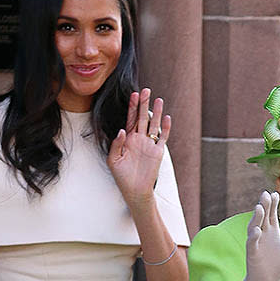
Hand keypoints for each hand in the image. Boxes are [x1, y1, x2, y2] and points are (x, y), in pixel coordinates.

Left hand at [106, 88, 170, 208]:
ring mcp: (149, 145)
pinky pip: (162, 138)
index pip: (130, 119)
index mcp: (128, 139)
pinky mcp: (157, 152)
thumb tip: (122, 130)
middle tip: (146, 90)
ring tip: (159, 99)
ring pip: (154, 125)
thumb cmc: (122, 177)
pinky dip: (165, 128)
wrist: (134, 190)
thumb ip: (117, 144)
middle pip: (143, 118)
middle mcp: (139, 139)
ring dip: (156, 112)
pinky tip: (166, 118)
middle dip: (144, 104)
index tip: (133, 94)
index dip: (132, 107)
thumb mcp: (113, 160)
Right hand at [238, 191, 279, 280]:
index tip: (276, 193)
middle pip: (262, 217)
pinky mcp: (252, 253)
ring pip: (255, 227)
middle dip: (264, 206)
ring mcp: (256, 243)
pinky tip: (257, 230)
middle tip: (266, 194)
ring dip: (257, 218)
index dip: (273, 204)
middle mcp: (262, 235)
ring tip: (260, 207)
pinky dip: (254, 236)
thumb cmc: (278, 266)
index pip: (271, 215)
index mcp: (271, 232)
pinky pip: (252, 243)